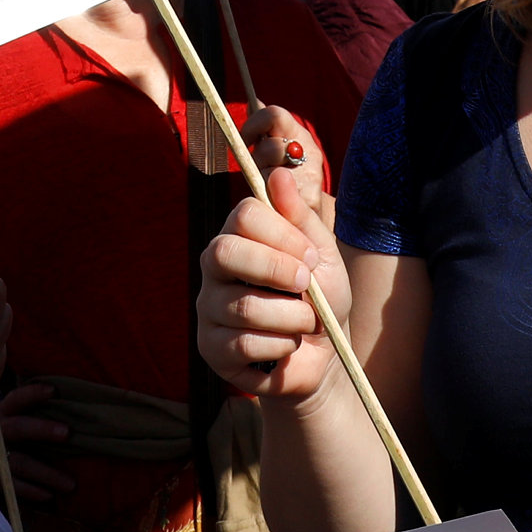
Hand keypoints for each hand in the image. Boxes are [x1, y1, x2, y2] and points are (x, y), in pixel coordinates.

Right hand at [0, 381, 73, 503]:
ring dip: (45, 474)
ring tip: (69, 484)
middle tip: (67, 433)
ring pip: (19, 464)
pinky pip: (10, 486)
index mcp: (0, 414)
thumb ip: (24, 413)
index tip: (53, 390)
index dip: (33, 393)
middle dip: (42, 430)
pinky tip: (48, 495)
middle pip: (18, 429)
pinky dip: (30, 492)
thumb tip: (62, 405)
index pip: (17, 399)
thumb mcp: (1, 418)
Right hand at [196, 186, 350, 402]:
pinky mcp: (210, 347)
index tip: (310, 256)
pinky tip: (287, 345)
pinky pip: (243, 343)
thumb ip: (301, 218)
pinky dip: (280, 345)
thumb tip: (280, 174)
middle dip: (275, 269)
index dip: (281, 234)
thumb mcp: (321, 256)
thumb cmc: (322, 299)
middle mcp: (215, 267)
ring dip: (291, 316)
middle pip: (223, 251)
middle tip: (306, 284)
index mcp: (240, 236)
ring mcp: (208, 307)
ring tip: (305, 322)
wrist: (323, 356)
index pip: (242, 215)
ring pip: (241, 304)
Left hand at [241, 104, 326, 221]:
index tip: (245, 141)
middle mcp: (309, 151)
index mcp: (298, 134)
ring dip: (263, 182)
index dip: (252, 126)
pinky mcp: (312, 199)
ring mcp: (312, 175)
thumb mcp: (273, 150)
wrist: (309, 217)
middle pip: (270, 146)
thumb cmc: (283, 180)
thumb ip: (264, 129)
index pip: (274, 114)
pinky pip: (276, 197)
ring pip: (271, 172)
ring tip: (268, 189)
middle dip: (258, 160)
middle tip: (259, 172)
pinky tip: (274, 202)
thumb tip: (254, 102)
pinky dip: (269, 200)